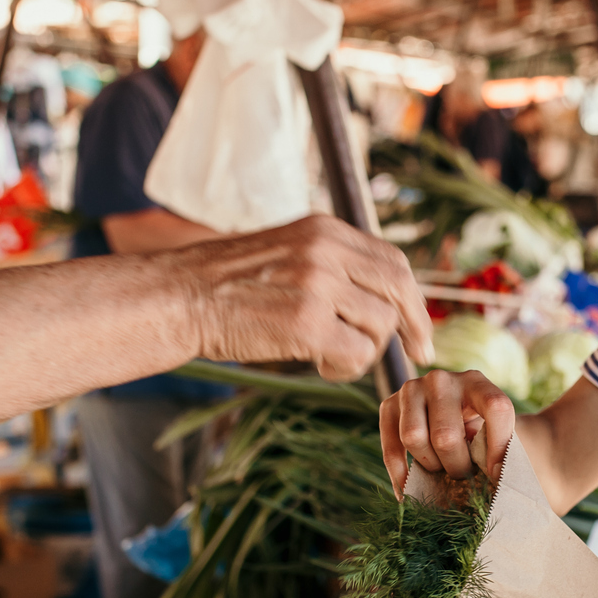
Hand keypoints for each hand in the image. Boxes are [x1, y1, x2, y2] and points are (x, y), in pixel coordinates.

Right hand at [186, 216, 432, 381]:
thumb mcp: (288, 253)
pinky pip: (356, 354)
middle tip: (417, 352)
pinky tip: (320, 364)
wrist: (179, 297)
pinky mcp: (306, 324)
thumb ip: (333, 265)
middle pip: (397, 290)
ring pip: (378, 327)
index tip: (418, 324)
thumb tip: (386, 298)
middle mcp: (326, 251)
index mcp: (325, 230)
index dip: (412, 296)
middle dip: (413, 325)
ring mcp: (317, 286)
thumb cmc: (228, 285)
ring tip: (330, 355)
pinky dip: (346, 367)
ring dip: (364, 350)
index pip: (392, 261)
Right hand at [380, 368, 515, 494]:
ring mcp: (411, 389)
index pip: (495, 407)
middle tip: (464, 474)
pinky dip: (400, 475)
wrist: (449, 412)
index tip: (497, 474)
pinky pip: (390, 448)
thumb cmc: (477, 428)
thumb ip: (498, 450)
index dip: (499, 445)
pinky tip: (408, 492)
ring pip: (413, 438)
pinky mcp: (388, 405)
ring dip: (430, 466)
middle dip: (456, 466)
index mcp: (476, 381)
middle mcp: (441, 380)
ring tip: (441, 470)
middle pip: (445, 435)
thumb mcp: (494, 430)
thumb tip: (493, 479)